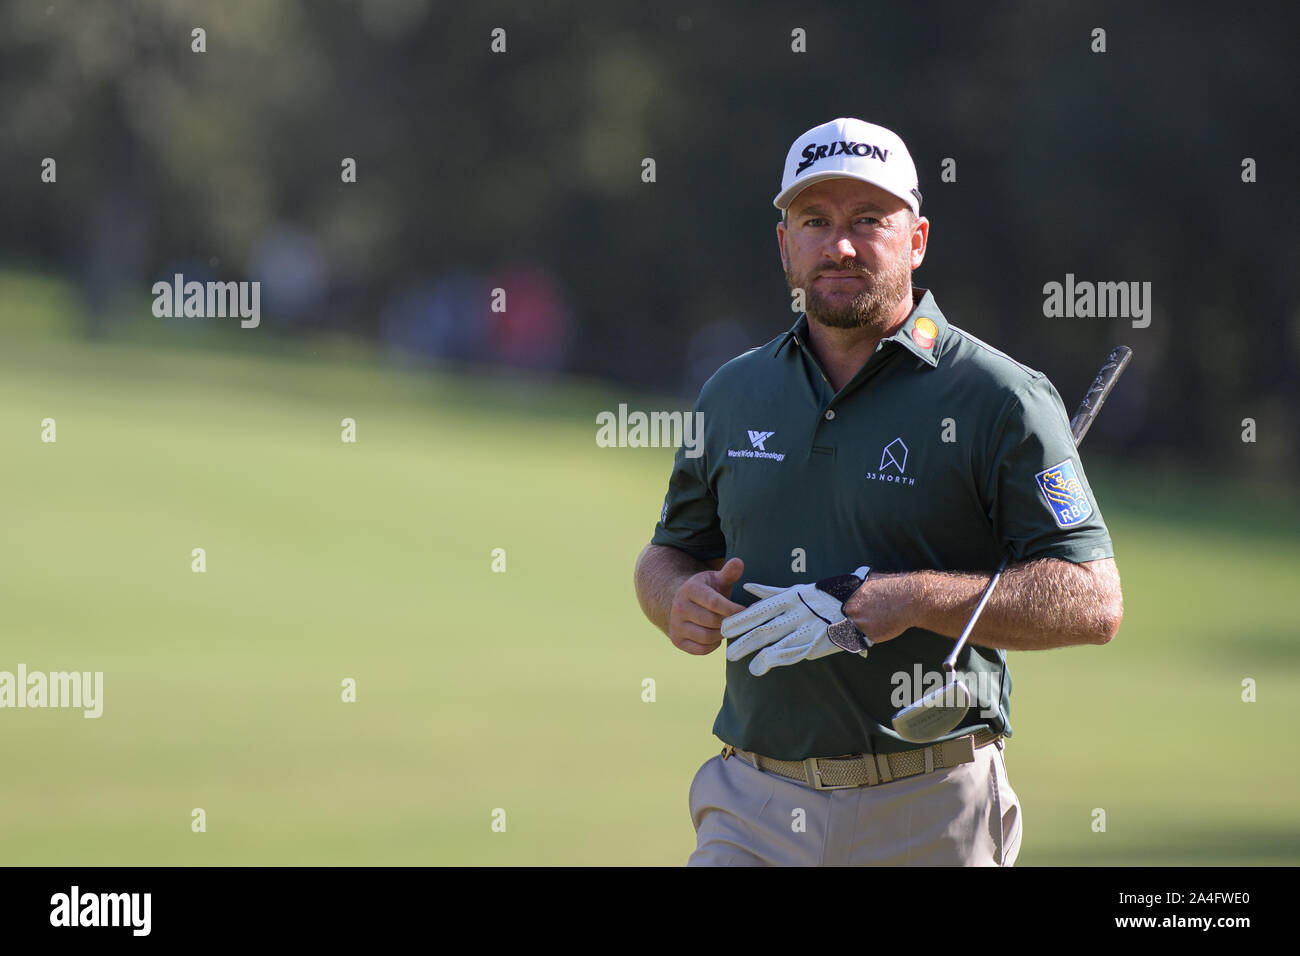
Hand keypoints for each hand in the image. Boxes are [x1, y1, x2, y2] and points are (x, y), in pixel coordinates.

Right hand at [668, 557, 745, 654]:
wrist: (685, 604)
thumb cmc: (708, 591)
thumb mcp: (717, 579)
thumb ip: (728, 573)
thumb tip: (738, 562)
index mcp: (689, 589)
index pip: (713, 602)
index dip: (732, 609)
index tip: (744, 611)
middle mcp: (679, 607)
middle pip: (711, 621)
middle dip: (728, 622)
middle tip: (737, 621)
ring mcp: (675, 625)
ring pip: (706, 637)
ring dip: (721, 635)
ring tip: (727, 628)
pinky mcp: (677, 640)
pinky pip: (700, 649)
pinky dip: (713, 646)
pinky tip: (716, 637)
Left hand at [721, 567, 870, 675]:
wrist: (859, 607)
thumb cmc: (823, 597)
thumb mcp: (796, 589)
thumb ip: (770, 592)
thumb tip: (748, 587)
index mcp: (790, 598)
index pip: (758, 611)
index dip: (739, 621)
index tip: (724, 629)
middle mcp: (796, 614)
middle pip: (763, 630)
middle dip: (743, 642)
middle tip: (727, 653)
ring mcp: (806, 631)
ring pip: (776, 646)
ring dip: (756, 656)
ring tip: (742, 664)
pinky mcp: (816, 645)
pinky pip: (792, 655)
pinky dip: (775, 661)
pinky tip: (762, 666)